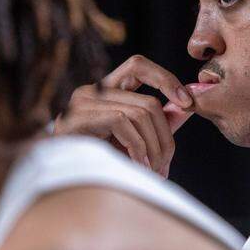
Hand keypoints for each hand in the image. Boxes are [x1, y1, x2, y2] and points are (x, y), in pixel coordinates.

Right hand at [54, 56, 193, 175]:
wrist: (61, 184)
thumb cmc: (96, 163)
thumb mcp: (133, 141)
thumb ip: (157, 123)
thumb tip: (186, 108)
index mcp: (105, 91)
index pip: (138, 65)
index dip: (166, 79)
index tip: (187, 103)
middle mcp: (91, 91)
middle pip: (148, 102)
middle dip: (165, 137)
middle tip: (165, 166)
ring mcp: (81, 102)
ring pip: (140, 113)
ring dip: (153, 148)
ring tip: (153, 171)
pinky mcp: (76, 118)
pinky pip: (122, 121)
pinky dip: (136, 147)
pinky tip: (137, 166)